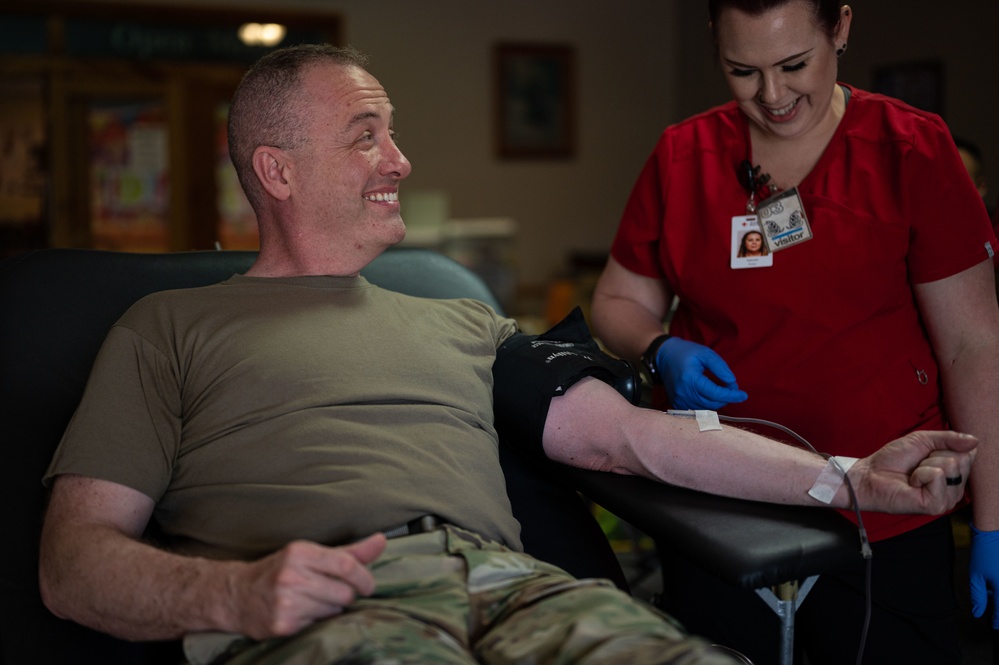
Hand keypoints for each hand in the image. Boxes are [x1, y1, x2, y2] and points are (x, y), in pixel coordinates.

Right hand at [232, 533, 386, 638]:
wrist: (236, 595)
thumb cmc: (280, 572)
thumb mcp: (310, 555)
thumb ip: (349, 551)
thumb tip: (382, 540)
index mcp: (300, 552)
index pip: (347, 564)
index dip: (364, 577)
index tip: (369, 585)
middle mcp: (292, 575)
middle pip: (344, 592)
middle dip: (345, 595)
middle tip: (331, 593)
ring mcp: (286, 601)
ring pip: (334, 610)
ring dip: (331, 608)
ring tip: (313, 601)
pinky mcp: (283, 624)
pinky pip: (318, 625)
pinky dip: (316, 621)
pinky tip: (302, 613)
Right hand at [655, 337, 747, 409]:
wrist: (664, 356)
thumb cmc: (686, 352)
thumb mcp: (705, 353)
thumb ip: (720, 367)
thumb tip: (732, 383)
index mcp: (690, 379)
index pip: (715, 393)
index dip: (731, 395)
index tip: (743, 395)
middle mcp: (683, 393)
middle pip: (712, 403)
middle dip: (726, 398)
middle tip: (731, 387)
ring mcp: (679, 400)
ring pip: (706, 409)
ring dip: (717, 402)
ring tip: (721, 389)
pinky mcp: (677, 404)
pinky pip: (697, 411)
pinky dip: (708, 405)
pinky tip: (710, 396)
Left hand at [849, 430, 976, 513]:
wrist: (871, 474)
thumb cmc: (894, 459)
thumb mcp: (923, 440)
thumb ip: (949, 438)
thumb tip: (975, 441)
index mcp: (955, 474)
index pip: (968, 453)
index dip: (945, 446)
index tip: (927, 453)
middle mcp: (955, 488)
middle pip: (961, 459)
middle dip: (934, 455)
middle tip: (917, 464)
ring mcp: (947, 499)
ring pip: (950, 466)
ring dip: (925, 464)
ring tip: (914, 474)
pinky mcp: (936, 505)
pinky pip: (937, 475)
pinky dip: (920, 473)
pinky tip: (911, 483)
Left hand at [970, 524, 998, 627]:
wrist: (994, 532)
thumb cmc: (984, 552)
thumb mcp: (976, 575)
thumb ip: (978, 596)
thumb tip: (978, 612)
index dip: (997, 620)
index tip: (995, 626)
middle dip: (998, 606)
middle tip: (991, 601)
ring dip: (998, 595)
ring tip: (991, 589)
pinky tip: (995, 581)